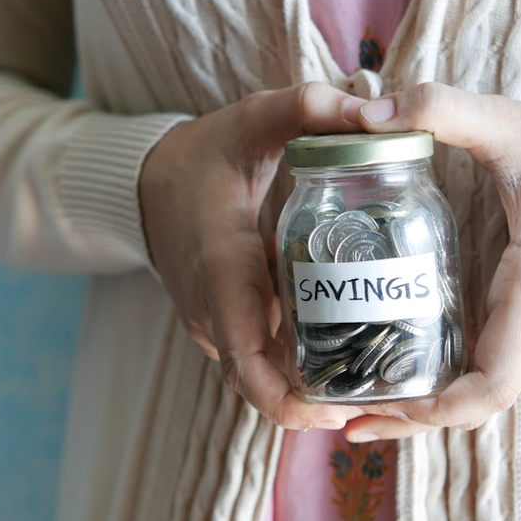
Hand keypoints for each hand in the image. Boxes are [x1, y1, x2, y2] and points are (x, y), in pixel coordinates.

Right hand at [140, 82, 367, 429]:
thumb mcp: (251, 121)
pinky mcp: (214, 321)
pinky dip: (288, 362)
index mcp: (222, 267)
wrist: (146, 183)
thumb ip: (307, 108)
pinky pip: (252, 354)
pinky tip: (334, 345)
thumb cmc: (202, 155)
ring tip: (366, 374)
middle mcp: (211, 308)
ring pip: (257, 373)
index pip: (246, 359)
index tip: (338, 412)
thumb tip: (374, 113)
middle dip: (312, 401)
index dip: (288, 401)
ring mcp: (209, 320)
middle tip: (374, 395)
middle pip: (259, 381)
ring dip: (303, 384)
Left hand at [343, 82, 520, 440]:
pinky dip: (459, 388)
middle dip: (417, 414)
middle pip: (483, 399)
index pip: (495, 378)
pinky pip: (505, 375)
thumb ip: (439, 109)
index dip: (439, 408)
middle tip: (345, 416)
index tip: (381, 408)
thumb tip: (364, 113)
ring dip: (433, 407)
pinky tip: (412, 384)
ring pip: (494, 393)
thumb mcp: (505, 122)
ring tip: (364, 406)